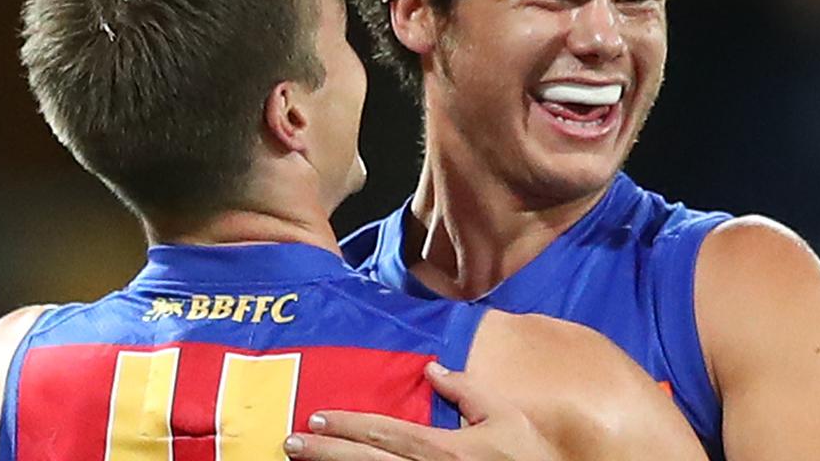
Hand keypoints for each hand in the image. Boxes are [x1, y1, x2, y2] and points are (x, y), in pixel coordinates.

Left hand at [282, 361, 557, 460]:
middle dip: (325, 451)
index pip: (386, 433)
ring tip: (301, 460)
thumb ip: (468, 390)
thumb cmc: (529, 456)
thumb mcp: (506, 415)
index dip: (348, 425)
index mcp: (447, 450)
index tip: (317, 416)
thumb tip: (433, 368)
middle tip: (290, 441)